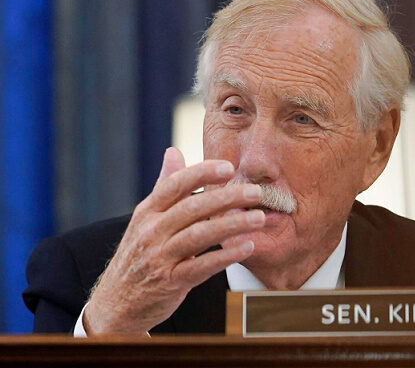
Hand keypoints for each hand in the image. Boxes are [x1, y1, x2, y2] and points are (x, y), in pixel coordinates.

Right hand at [83, 147, 263, 333]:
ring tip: (259, 218)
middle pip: (192, 208)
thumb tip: (173, 151)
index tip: (228, 167)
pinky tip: (246, 247)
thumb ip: (164, 186)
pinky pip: (201, 267)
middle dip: (227, 197)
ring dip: (232, 225)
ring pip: (199, 235)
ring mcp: (159, 257)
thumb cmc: (139, 254)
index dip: (202, 173)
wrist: (115, 303)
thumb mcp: (145, 218)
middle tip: (255, 192)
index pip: (175, 184)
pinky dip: (225, 256)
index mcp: (148, 211)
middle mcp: (151, 231)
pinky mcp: (169, 282)